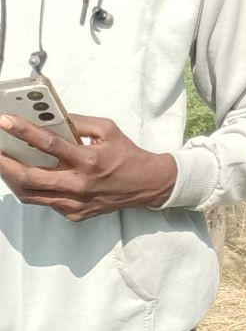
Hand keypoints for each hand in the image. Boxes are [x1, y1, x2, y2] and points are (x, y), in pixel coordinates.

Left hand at [0, 114, 176, 220]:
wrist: (146, 185)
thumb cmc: (127, 155)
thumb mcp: (108, 129)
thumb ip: (78, 122)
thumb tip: (51, 117)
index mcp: (88, 159)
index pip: (49, 144)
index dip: (24, 132)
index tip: (6, 121)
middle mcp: (79, 184)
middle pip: (30, 177)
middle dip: (4, 163)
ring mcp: (75, 203)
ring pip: (31, 195)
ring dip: (12, 178)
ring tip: (3, 163)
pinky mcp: (74, 213)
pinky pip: (44, 202)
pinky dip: (31, 189)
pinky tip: (25, 176)